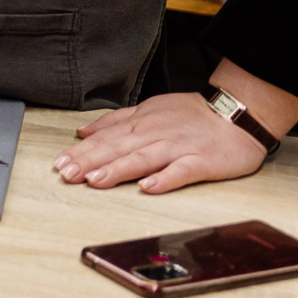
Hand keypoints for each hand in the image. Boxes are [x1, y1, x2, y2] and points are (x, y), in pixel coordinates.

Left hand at [53, 93, 270, 193]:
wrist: (238, 114)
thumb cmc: (193, 116)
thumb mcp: (149, 109)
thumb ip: (116, 120)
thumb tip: (83, 131)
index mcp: (142, 123)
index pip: (105, 138)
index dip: (81, 151)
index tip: (58, 164)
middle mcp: (155, 134)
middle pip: (118, 148)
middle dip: (89, 161)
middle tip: (66, 174)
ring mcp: (178, 148)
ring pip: (143, 159)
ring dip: (118, 169)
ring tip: (95, 180)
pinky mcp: (201, 162)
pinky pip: (181, 171)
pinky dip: (165, 179)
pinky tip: (148, 188)